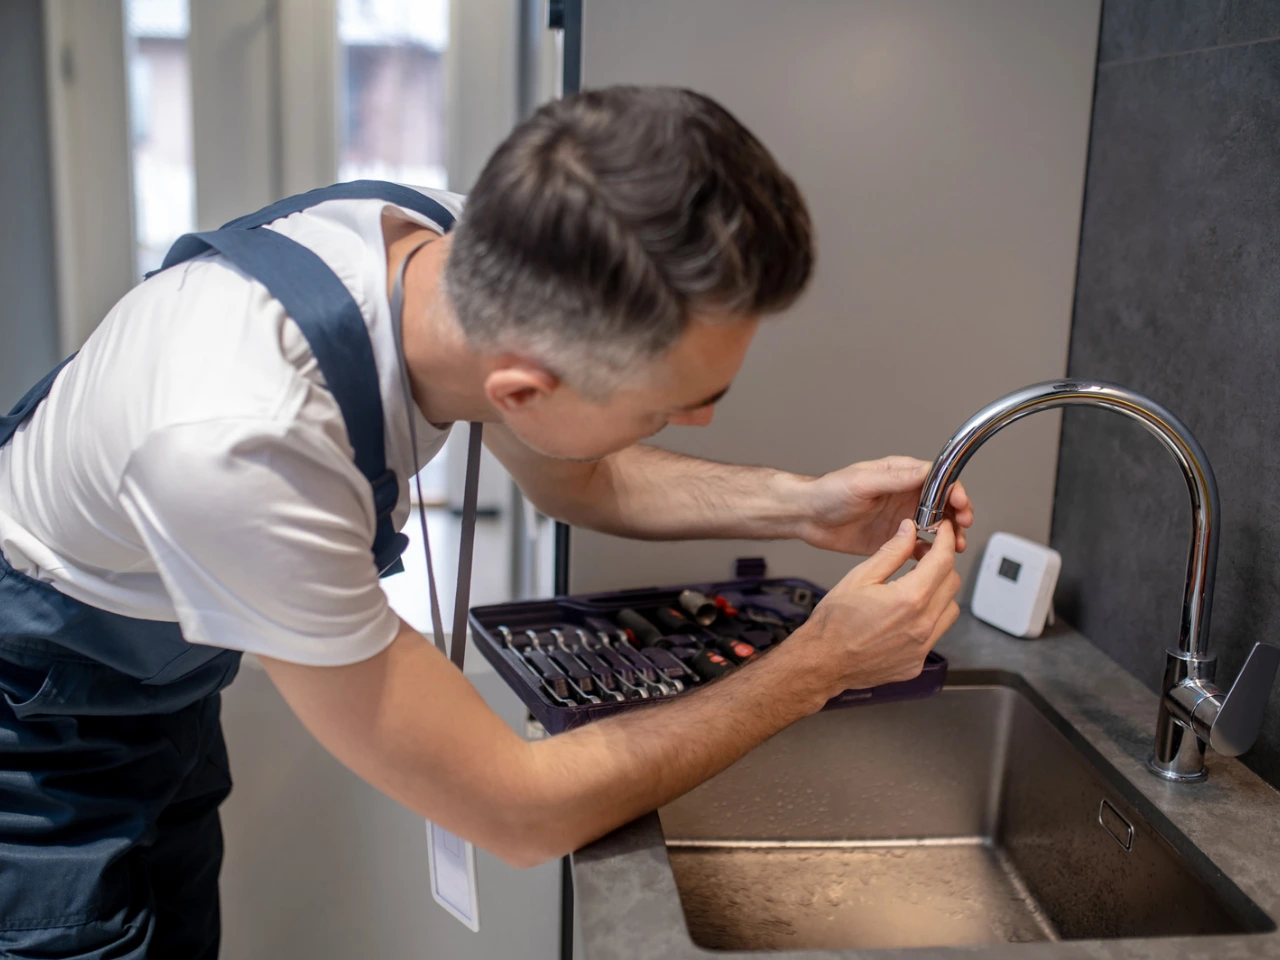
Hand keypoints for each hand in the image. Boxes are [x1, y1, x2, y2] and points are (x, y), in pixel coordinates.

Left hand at [792, 456, 972, 558]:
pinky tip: (933, 561)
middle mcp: (905, 496)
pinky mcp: (894, 541)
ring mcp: (901, 520)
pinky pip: (919, 548)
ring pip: (937, 527)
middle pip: (944, 504)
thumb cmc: (829, 492)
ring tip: (955, 547)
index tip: (961, 503)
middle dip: (959, 515)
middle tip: (963, 527)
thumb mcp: (862, 482)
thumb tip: (926, 471)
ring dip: (950, 536)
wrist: (808, 517)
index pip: (938, 479)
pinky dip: (930, 554)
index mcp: (900, 475)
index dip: (954, 490)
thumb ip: (895, 478)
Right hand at [793, 518, 961, 696]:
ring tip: (915, 588)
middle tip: (924, 557)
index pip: (943, 560)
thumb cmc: (834, 622)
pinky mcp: (918, 662)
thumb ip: (891, 552)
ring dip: (939, 593)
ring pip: (950, 609)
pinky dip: (929, 619)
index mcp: (908, 599)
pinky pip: (936, 633)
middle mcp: (922, 625)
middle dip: (942, 564)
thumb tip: (909, 531)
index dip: (945, 540)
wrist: (823, 662)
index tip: (943, 531)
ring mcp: (922, 646)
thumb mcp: (859, 577)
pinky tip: (906, 615)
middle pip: (952, 583)